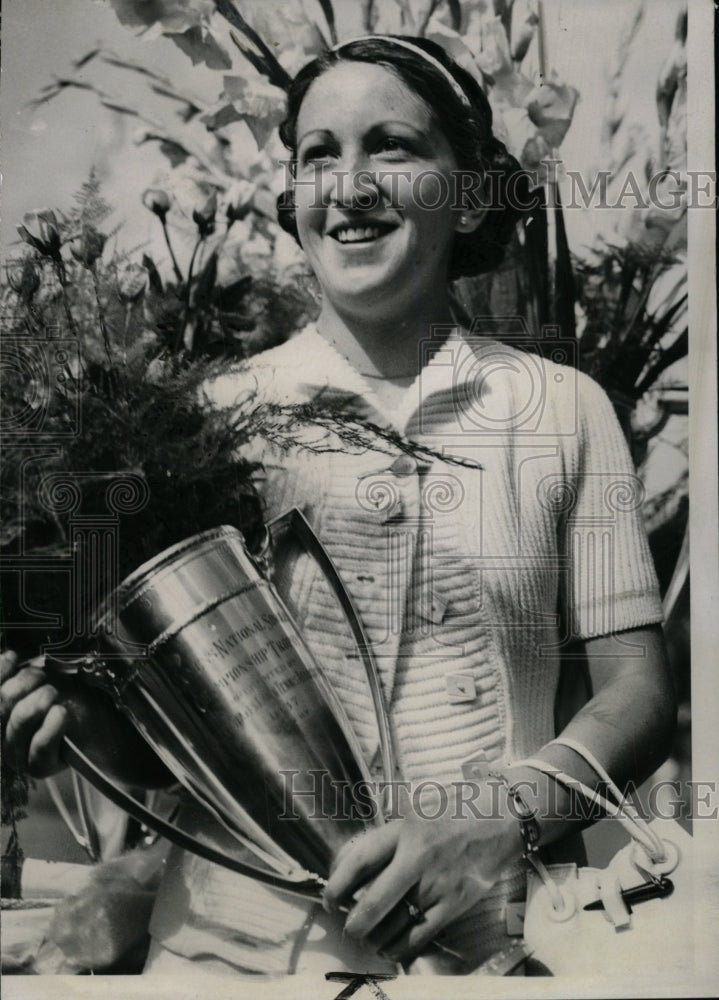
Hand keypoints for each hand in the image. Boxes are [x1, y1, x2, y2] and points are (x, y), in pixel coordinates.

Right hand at [1, 650, 67, 776]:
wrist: (101, 729)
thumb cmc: (72, 701)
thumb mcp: (49, 680)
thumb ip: (25, 672)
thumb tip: (9, 656)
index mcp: (0, 713)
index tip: (14, 657)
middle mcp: (1, 735)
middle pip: (3, 702)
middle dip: (26, 682)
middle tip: (45, 677)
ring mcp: (17, 754)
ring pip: (19, 721)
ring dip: (40, 701)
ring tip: (55, 695)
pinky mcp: (37, 767)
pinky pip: (39, 746)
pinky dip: (52, 726)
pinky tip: (61, 714)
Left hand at [323, 782, 521, 964]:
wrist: (503, 815)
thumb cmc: (458, 809)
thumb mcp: (418, 808)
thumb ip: (391, 834)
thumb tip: (358, 861)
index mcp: (406, 829)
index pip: (362, 860)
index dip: (338, 883)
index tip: (329, 897)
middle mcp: (419, 857)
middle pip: (376, 900)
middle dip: (355, 921)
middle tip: (347, 927)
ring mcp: (439, 883)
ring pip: (397, 923)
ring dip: (376, 937)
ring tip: (368, 938)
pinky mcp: (456, 902)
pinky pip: (422, 935)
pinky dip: (402, 947)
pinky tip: (391, 948)